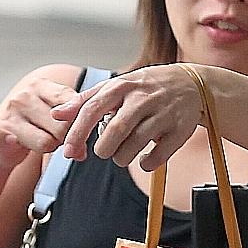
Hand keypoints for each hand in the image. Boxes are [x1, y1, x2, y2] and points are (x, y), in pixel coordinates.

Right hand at [0, 70, 80, 170]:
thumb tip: (81, 152)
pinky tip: (13, 142)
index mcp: (41, 86)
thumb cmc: (37, 125)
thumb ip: (75, 123)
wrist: (3, 142)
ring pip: (46, 142)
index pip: (71, 101)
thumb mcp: (57, 116)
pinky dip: (8, 141)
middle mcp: (23, 97)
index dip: (80, 121)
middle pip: (62, 126)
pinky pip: (2, 138)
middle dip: (67, 138)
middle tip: (60, 139)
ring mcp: (8, 114)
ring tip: (44, 142)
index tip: (80, 129)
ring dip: (50, 147)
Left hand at [52, 64, 203, 168]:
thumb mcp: (116, 86)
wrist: (191, 84)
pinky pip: (158, 156)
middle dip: (104, 149)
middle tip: (104, 152)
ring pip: (136, 145)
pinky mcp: (180, 130)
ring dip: (123, 158)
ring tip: (122, 155)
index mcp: (122, 86)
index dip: (78, 133)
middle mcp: (142, 98)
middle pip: (115, 130)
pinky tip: (143, 159)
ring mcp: (163, 114)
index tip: (70, 151)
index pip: (92, 109)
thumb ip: (86, 100)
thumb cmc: (147, 87)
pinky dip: (146, 163)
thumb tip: (56, 115)